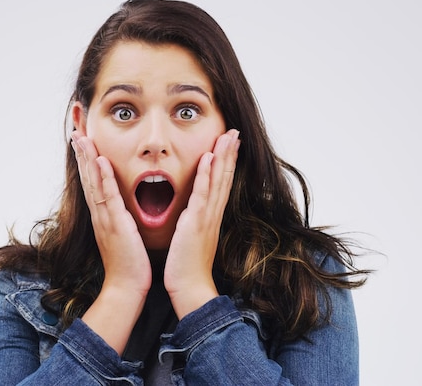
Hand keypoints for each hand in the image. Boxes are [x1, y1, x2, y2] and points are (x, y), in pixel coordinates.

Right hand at [71, 130, 150, 353]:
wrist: (126, 288)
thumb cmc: (128, 264)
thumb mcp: (123, 236)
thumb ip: (120, 220)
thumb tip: (121, 209)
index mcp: (103, 216)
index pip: (93, 183)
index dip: (87, 162)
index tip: (83, 142)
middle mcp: (100, 214)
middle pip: (87, 178)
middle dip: (81, 154)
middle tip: (76, 131)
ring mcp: (105, 218)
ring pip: (94, 182)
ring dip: (87, 158)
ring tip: (81, 137)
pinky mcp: (115, 224)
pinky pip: (108, 196)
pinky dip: (103, 178)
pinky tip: (100, 161)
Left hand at [164, 129, 239, 318]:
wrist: (189, 288)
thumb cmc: (187, 267)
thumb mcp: (191, 239)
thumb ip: (193, 223)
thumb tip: (192, 213)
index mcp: (210, 217)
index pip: (221, 184)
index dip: (226, 163)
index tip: (230, 145)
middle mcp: (212, 214)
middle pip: (224, 177)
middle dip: (230, 153)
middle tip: (235, 132)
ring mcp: (206, 217)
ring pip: (217, 181)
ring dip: (223, 157)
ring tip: (228, 136)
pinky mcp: (196, 223)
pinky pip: (202, 194)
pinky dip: (206, 175)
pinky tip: (208, 158)